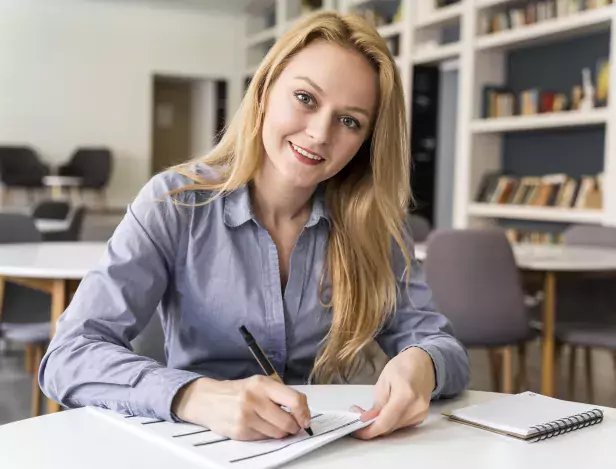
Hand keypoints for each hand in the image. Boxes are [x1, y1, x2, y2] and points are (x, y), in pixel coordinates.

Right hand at [172, 375, 311, 440]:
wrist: (208, 399)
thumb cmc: (238, 391)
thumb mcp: (259, 384)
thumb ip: (280, 395)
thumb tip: (302, 414)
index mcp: (262, 384)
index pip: (294, 399)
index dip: (304, 413)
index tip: (305, 420)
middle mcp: (254, 399)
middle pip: (287, 421)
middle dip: (293, 426)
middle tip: (291, 425)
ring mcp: (246, 417)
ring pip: (277, 433)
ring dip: (280, 432)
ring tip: (271, 423)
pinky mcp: (240, 432)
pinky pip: (264, 438)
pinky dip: (265, 435)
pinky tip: (257, 426)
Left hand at [352, 347, 434, 439]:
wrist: (423, 363)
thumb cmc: (402, 366)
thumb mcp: (384, 380)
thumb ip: (377, 403)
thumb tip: (366, 420)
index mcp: (405, 395)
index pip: (385, 422)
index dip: (369, 430)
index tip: (356, 430)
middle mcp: (416, 409)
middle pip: (389, 428)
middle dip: (371, 426)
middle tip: (358, 414)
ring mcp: (421, 414)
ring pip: (394, 428)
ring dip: (380, 424)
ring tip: (370, 411)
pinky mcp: (421, 417)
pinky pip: (401, 425)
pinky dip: (390, 422)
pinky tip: (384, 412)